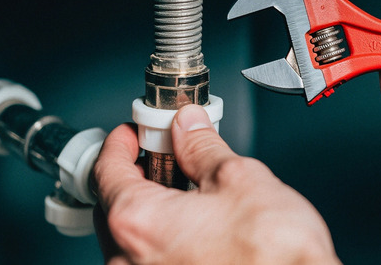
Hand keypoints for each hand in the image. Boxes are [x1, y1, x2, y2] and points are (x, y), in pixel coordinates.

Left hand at [93, 105, 339, 264]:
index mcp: (138, 223)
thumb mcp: (239, 178)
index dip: (121, 143)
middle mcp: (130, 263)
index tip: (133, 133)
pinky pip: (150, 263)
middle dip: (137, 176)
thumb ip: (203, 148)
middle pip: (115, 207)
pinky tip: (197, 228)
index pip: (106, 171)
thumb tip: (190, 129)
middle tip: (164, 157)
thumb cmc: (274, 254)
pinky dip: (164, 240)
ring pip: (132, 240)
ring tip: (189, 193)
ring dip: (152, 211)